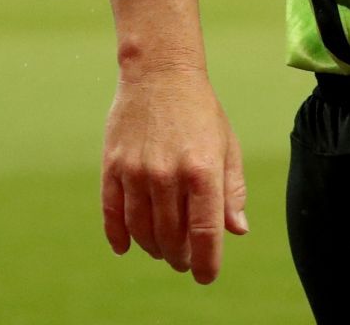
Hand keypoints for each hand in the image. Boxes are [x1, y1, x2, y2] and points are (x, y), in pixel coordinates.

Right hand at [100, 65, 248, 283]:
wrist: (159, 73)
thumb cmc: (201, 112)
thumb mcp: (227, 145)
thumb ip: (232, 190)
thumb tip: (237, 231)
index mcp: (203, 169)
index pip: (206, 231)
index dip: (207, 261)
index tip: (206, 276)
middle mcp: (168, 174)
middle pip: (171, 237)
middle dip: (180, 256)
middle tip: (184, 260)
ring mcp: (136, 171)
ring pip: (141, 230)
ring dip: (153, 248)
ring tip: (163, 251)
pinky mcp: (112, 166)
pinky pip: (112, 214)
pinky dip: (119, 236)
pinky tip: (127, 247)